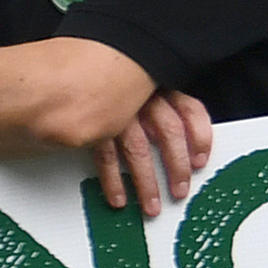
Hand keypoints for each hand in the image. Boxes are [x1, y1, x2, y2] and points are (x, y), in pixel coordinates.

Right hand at [101, 85, 215, 214]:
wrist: (66, 62)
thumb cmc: (110, 76)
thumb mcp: (144, 80)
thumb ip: (165, 100)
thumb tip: (185, 135)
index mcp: (159, 85)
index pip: (190, 109)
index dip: (201, 137)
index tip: (201, 161)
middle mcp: (141, 97)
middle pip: (169, 134)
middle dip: (177, 167)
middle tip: (179, 191)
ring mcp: (115, 112)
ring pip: (138, 150)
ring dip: (146, 182)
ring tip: (151, 205)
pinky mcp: (91, 124)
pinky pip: (105, 156)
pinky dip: (112, 180)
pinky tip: (119, 197)